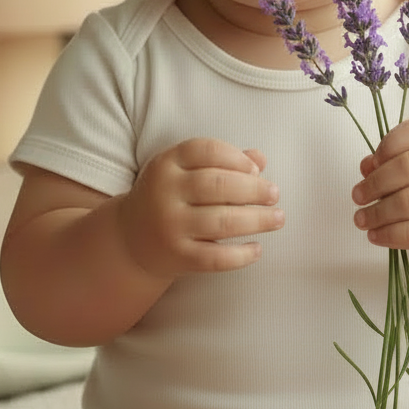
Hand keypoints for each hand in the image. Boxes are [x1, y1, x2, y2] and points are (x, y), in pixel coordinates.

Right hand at [119, 139, 282, 278]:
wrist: (130, 238)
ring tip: (278, 218)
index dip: (235, 158)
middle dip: (253, 189)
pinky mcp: (176, 256)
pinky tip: (257, 249)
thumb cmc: (171, 196)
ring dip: (257, 220)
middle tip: (275, 194)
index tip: (256, 169)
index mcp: (167, 163)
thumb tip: (260, 159)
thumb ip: (223, 161)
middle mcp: (164, 192)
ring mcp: (169, 226)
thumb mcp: (186, 171)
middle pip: (217, 185)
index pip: (206, 150)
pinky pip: (214, 257)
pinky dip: (240, 255)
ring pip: (221, 221)